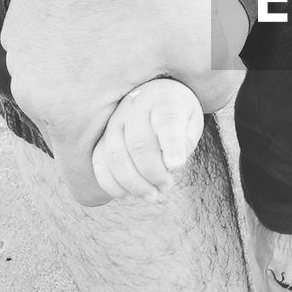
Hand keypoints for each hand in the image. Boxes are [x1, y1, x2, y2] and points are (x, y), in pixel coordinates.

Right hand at [2, 0, 242, 204]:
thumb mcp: (207, 48)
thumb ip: (217, 95)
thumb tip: (208, 105)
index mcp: (67, 112)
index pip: (88, 186)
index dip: (130, 179)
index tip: (157, 145)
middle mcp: (31, 87)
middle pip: (79, 138)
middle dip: (123, 126)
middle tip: (162, 88)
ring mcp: (18, 51)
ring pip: (68, 94)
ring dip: (105, 85)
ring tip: (143, 43)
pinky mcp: (21, 19)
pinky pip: (57, 58)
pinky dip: (88, 52)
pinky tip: (120, 14)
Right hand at [92, 79, 205, 200]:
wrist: (154, 96)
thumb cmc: (178, 114)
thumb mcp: (191, 122)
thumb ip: (185, 141)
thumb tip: (171, 166)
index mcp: (164, 100)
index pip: (167, 121)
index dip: (172, 145)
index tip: (177, 166)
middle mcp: (136, 107)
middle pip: (139, 143)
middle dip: (153, 172)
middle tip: (166, 187)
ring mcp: (115, 121)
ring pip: (116, 155)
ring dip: (133, 183)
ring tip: (152, 196)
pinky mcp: (101, 137)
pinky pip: (99, 162)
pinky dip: (111, 183)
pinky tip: (127, 194)